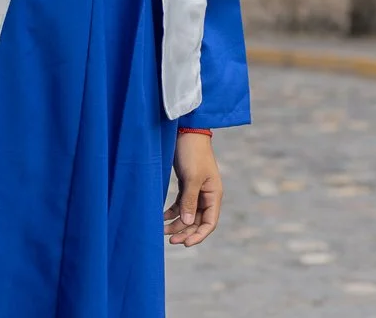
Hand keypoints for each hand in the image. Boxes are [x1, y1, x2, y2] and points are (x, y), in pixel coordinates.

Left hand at [164, 132, 222, 247]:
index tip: (185, 243)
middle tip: (169, 240)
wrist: (186, 131)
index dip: (198, 235)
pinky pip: (180, 205)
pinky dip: (172, 212)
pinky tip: (162, 217)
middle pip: (197, 221)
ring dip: (177, 224)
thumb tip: (186, 222)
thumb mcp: (192, 177)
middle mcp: (207, 195)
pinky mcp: (186, 185)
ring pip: (187, 214)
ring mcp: (196, 191)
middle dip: (185, 231)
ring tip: (162, 230)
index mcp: (214, 194)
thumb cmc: (192, 152)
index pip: (209, 222)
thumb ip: (189, 201)